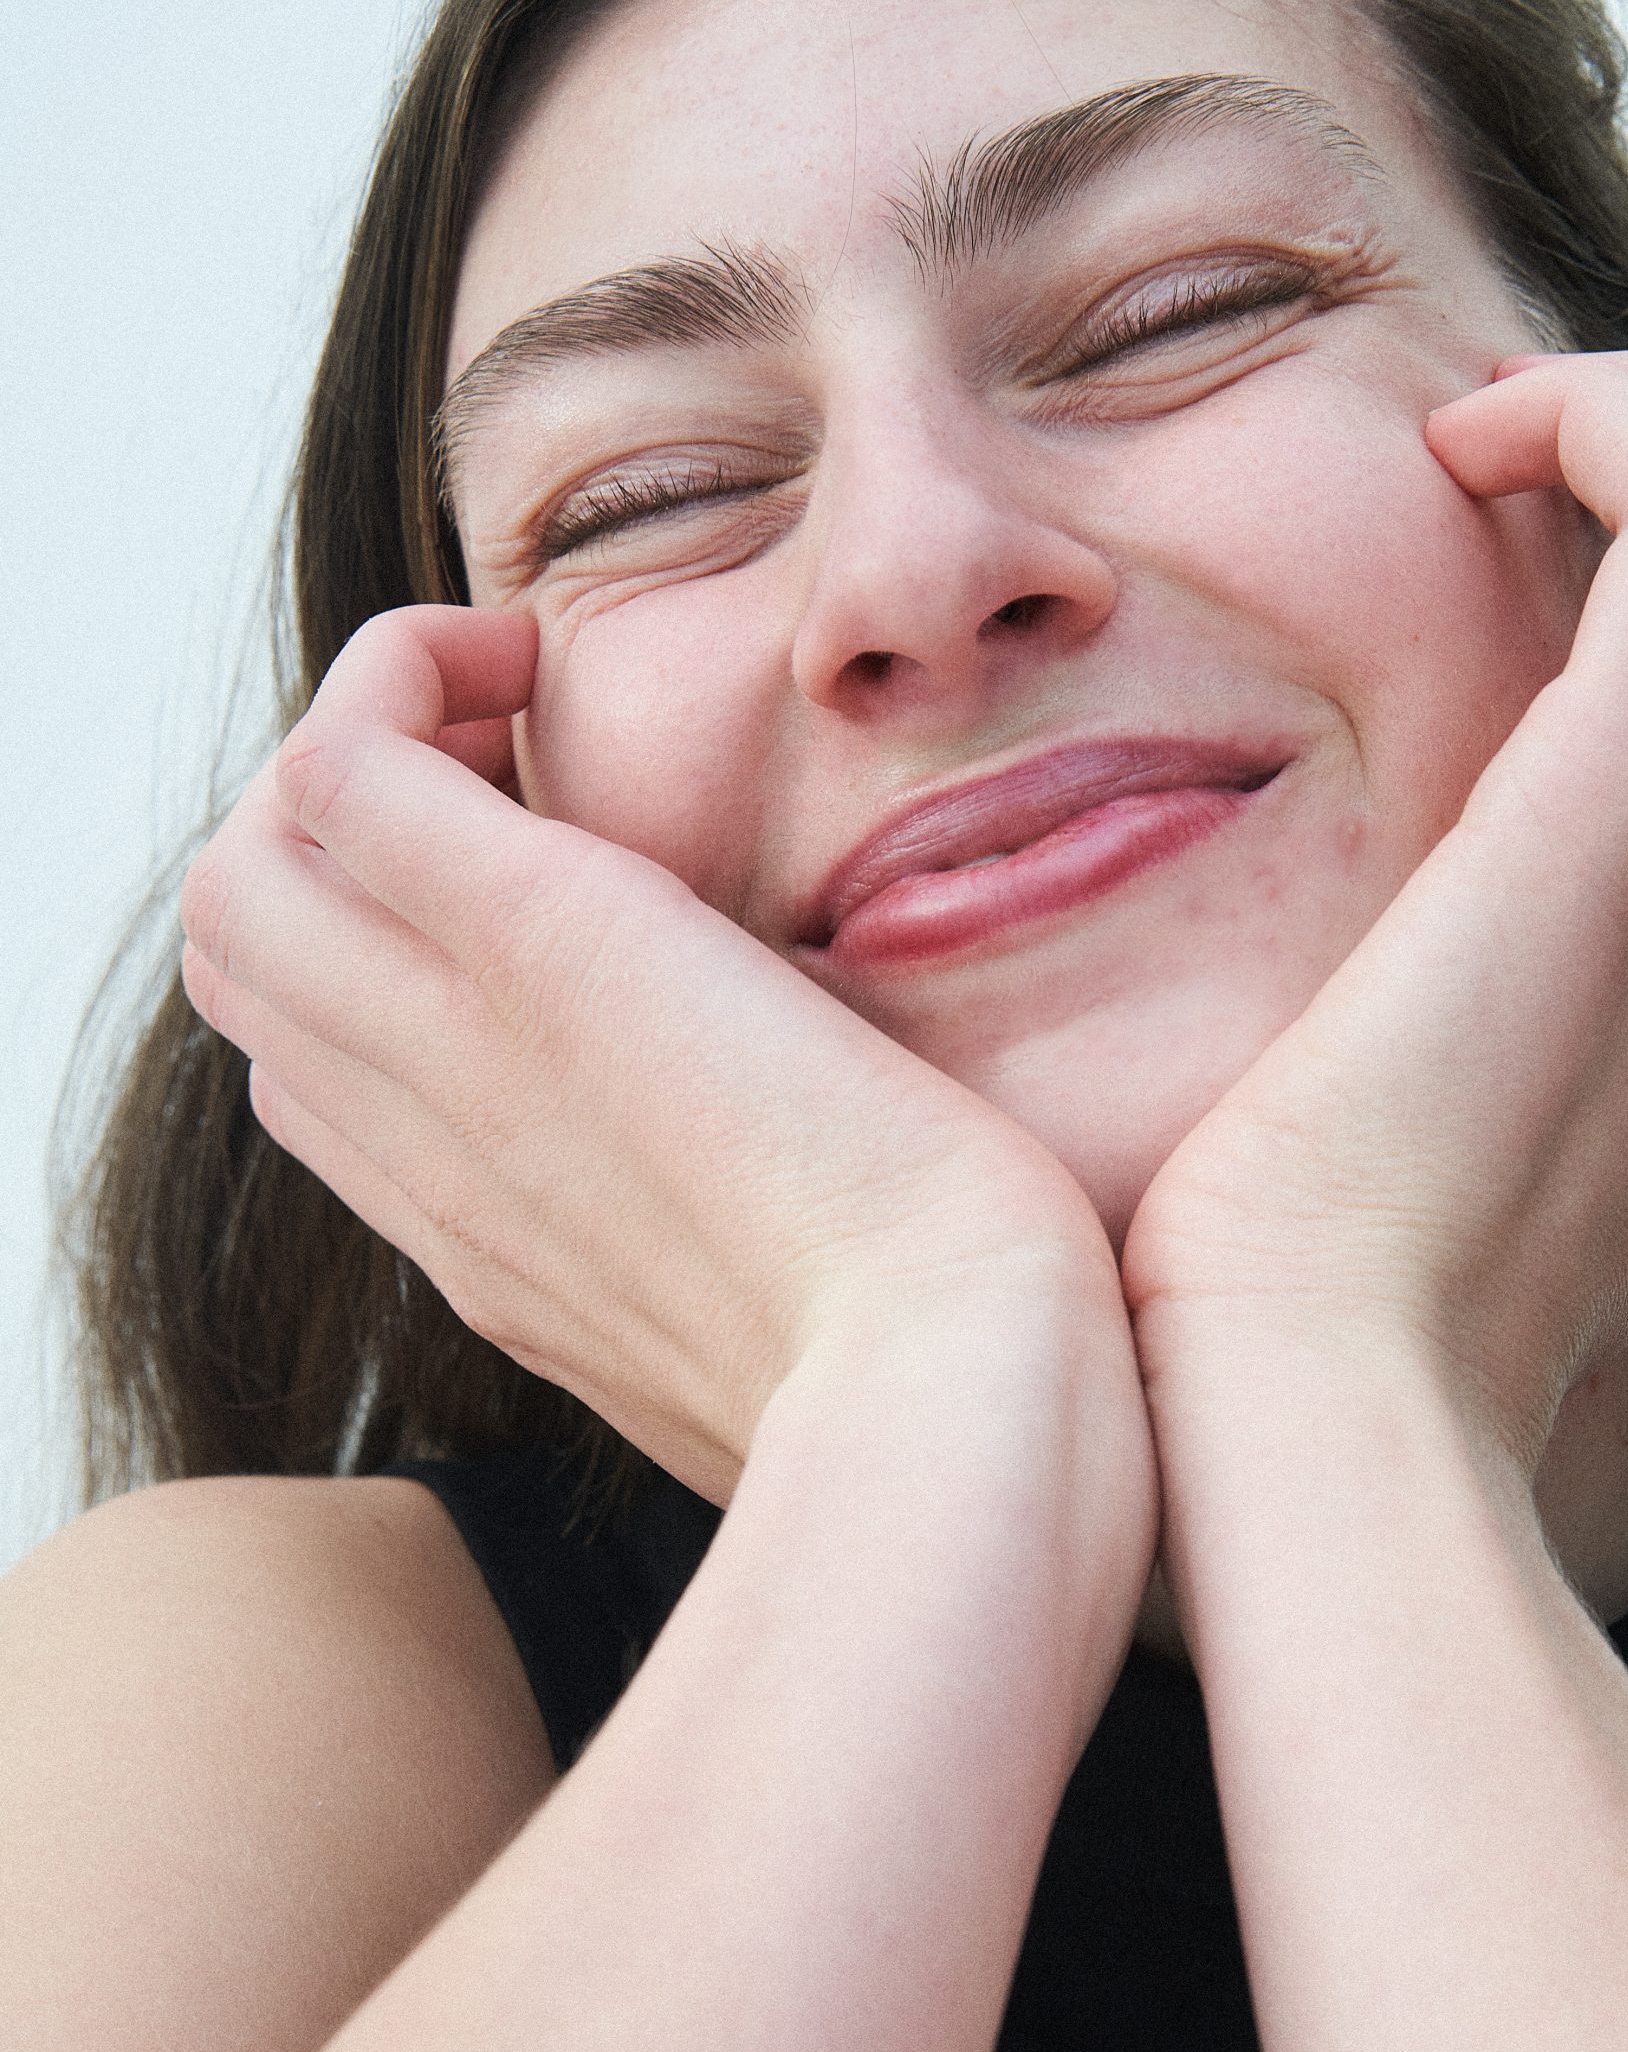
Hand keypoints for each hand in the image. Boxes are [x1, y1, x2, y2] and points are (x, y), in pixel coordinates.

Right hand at [180, 605, 1120, 1505]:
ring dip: (353, 747)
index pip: (324, 1082)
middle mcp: (438, 1159)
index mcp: (498, 1250)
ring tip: (507, 710)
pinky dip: (400, 675)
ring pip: (248, 872)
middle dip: (330, 840)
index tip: (518, 891)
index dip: (374, 959)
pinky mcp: (534, 943)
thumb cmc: (927, 1367)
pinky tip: (526, 665)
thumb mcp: (785, 1338)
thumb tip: (786, 1228)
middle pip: (249, 965)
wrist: (954, 1386)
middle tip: (503, 773)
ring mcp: (457, 1047)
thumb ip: (727, 1262)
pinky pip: (346, 763)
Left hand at [1120, 351, 1627, 1467]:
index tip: (1593, 560)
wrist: (1342, 1388)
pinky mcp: (1620, 812)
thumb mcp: (1555, 1145)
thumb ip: (1615, 1018)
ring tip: (1499, 450)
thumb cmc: (1383, 1279)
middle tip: (1548, 479)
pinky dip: (1598, 415)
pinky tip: (1457, 456)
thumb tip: (1564, 917)